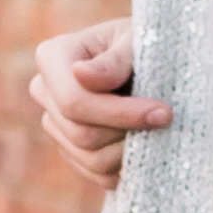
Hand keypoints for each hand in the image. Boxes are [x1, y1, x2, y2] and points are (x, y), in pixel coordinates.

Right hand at [30, 15, 170, 190]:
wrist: (147, 57)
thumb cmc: (144, 40)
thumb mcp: (137, 40)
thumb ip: (115, 58)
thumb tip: (82, 75)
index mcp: (52, 56)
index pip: (74, 102)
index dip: (121, 113)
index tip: (164, 112)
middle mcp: (44, 90)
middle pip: (82, 134)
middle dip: (129, 131)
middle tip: (167, 121)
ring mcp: (54, 122)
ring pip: (90, 158)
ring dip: (130, 150)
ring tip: (158, 130)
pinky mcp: (70, 147)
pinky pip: (96, 173)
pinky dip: (126, 166)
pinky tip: (146, 145)